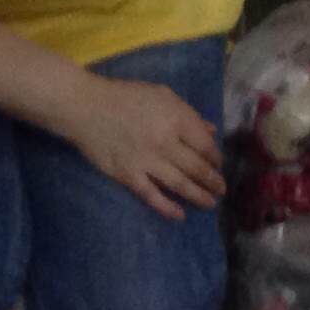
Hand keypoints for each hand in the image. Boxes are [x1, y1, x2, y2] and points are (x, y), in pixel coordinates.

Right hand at [62, 74, 224, 219]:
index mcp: (177, 119)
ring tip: (210, 203)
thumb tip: (210, 131)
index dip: (215, 158)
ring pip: (179, 184)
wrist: (87, 108)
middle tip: (221, 189)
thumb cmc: (128, 97)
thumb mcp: (163, 95)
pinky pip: (151, 195)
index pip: (204, 145)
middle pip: (196, 167)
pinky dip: (167, 207)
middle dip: (212, 180)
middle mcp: (165, 142)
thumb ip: (188, 114)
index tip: (219, 165)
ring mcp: (146, 161)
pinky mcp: (128, 175)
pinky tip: (179, 215)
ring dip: (198, 195)